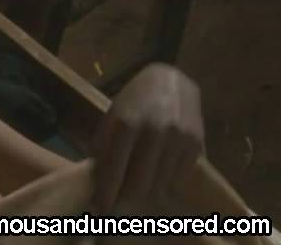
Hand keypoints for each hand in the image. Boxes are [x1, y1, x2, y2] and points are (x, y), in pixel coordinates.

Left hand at [91, 62, 203, 211]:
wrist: (171, 80)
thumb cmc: (134, 99)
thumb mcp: (113, 115)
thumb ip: (105, 145)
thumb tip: (97, 181)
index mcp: (127, 122)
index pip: (114, 167)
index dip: (107, 192)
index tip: (100, 208)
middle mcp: (155, 130)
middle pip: (140, 181)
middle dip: (126, 202)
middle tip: (118, 212)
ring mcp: (178, 137)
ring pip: (160, 183)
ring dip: (146, 195)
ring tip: (135, 200)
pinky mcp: (196, 143)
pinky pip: (178, 176)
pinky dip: (165, 183)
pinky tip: (156, 182)